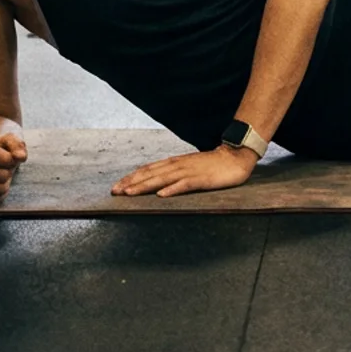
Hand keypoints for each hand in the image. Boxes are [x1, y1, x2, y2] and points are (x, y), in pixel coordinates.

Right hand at [0, 132, 27, 204]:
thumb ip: (17, 145)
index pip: (6, 160)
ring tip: (0, 175)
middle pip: (2, 176)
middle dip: (8, 172)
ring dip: (5, 183)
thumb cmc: (0, 148)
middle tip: (4, 167)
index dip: (12, 159)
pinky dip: (0, 193)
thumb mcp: (10, 140)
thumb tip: (20, 157)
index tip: (8, 156)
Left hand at [111, 145, 257, 197]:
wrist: (235, 157)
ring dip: (145, 186)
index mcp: (175, 163)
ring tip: (130, 193)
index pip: (148, 169)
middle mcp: (178, 165)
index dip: (131, 178)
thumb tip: (157, 183)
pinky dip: (172, 189)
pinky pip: (185, 184)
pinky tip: (162, 195)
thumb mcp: (189, 167)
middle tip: (115, 192)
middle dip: (131, 183)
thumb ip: (174, 173)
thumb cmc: (212, 165)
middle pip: (151, 174)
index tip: (117, 187)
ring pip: (163, 178)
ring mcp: (190, 171)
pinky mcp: (202, 179)